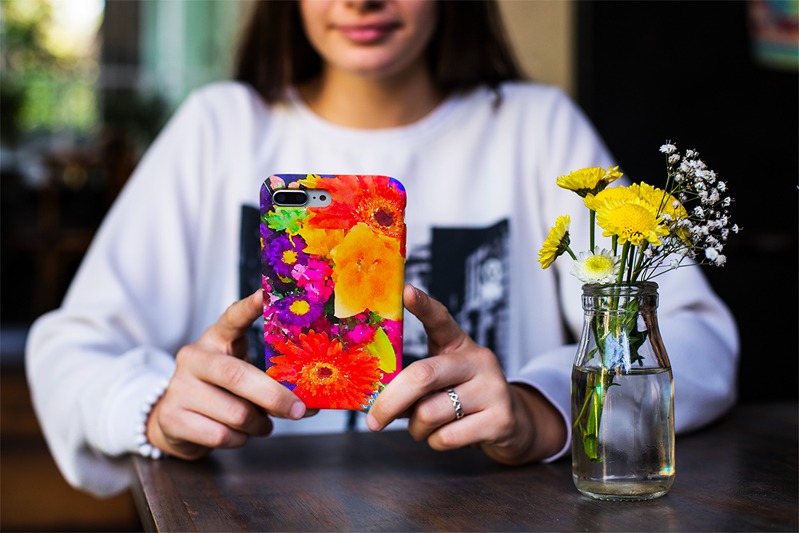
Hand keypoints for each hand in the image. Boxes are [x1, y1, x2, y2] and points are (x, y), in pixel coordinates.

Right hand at [146, 289, 309, 459]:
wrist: (175, 420)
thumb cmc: (221, 393)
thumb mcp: (244, 377)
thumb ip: (273, 382)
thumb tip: (312, 402)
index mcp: (215, 339)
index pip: (232, 317)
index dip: (249, 307)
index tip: (265, 294)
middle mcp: (194, 357)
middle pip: (237, 375)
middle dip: (274, 396)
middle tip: (298, 409)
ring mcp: (179, 387)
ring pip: (235, 413)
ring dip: (258, 424)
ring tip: (261, 424)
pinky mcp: (171, 417)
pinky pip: (220, 435)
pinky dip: (239, 440)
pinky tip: (238, 434)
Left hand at [366, 285, 565, 463]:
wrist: (512, 423)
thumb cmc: (462, 396)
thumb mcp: (442, 379)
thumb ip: (414, 382)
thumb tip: (374, 400)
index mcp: (458, 344)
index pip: (440, 319)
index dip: (422, 305)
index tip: (406, 291)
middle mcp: (478, 360)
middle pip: (422, 375)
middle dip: (390, 401)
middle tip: (373, 420)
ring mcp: (493, 388)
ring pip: (430, 414)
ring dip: (416, 429)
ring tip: (425, 426)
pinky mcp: (500, 419)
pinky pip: (446, 437)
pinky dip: (435, 442)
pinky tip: (446, 435)